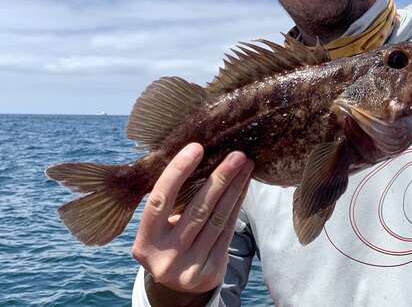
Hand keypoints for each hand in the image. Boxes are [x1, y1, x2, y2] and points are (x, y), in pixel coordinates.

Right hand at [132, 143, 253, 295]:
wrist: (178, 285)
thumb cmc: (168, 243)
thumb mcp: (158, 230)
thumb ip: (168, 203)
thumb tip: (193, 156)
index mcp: (145, 242)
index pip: (160, 200)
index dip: (177, 172)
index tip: (196, 148)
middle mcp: (165, 257)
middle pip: (197, 210)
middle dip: (220, 178)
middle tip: (236, 154)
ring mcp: (189, 267)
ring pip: (217, 219)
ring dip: (234, 189)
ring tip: (245, 166)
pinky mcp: (211, 271)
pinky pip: (227, 231)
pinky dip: (236, 206)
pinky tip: (243, 188)